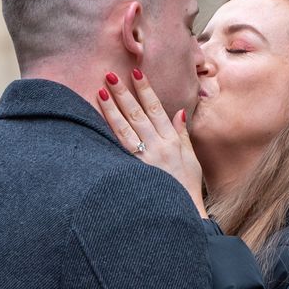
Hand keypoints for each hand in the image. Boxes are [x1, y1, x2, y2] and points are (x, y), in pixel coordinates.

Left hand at [98, 69, 206, 216]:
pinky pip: (118, 149)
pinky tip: (98, 121)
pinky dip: (108, 133)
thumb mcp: (191, 160)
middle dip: (124, 93)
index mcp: (171, 142)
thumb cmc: (185, 189)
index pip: (156, 109)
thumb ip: (181, 135)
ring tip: (101, 91)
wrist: (179, 216)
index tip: (136, 72)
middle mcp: (157, 148)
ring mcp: (143, 160)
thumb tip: (178, 112)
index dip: (146, 90)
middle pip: (137, 115)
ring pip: (124, 129)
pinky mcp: (131, 172)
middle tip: (110, 75)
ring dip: (111, 109)